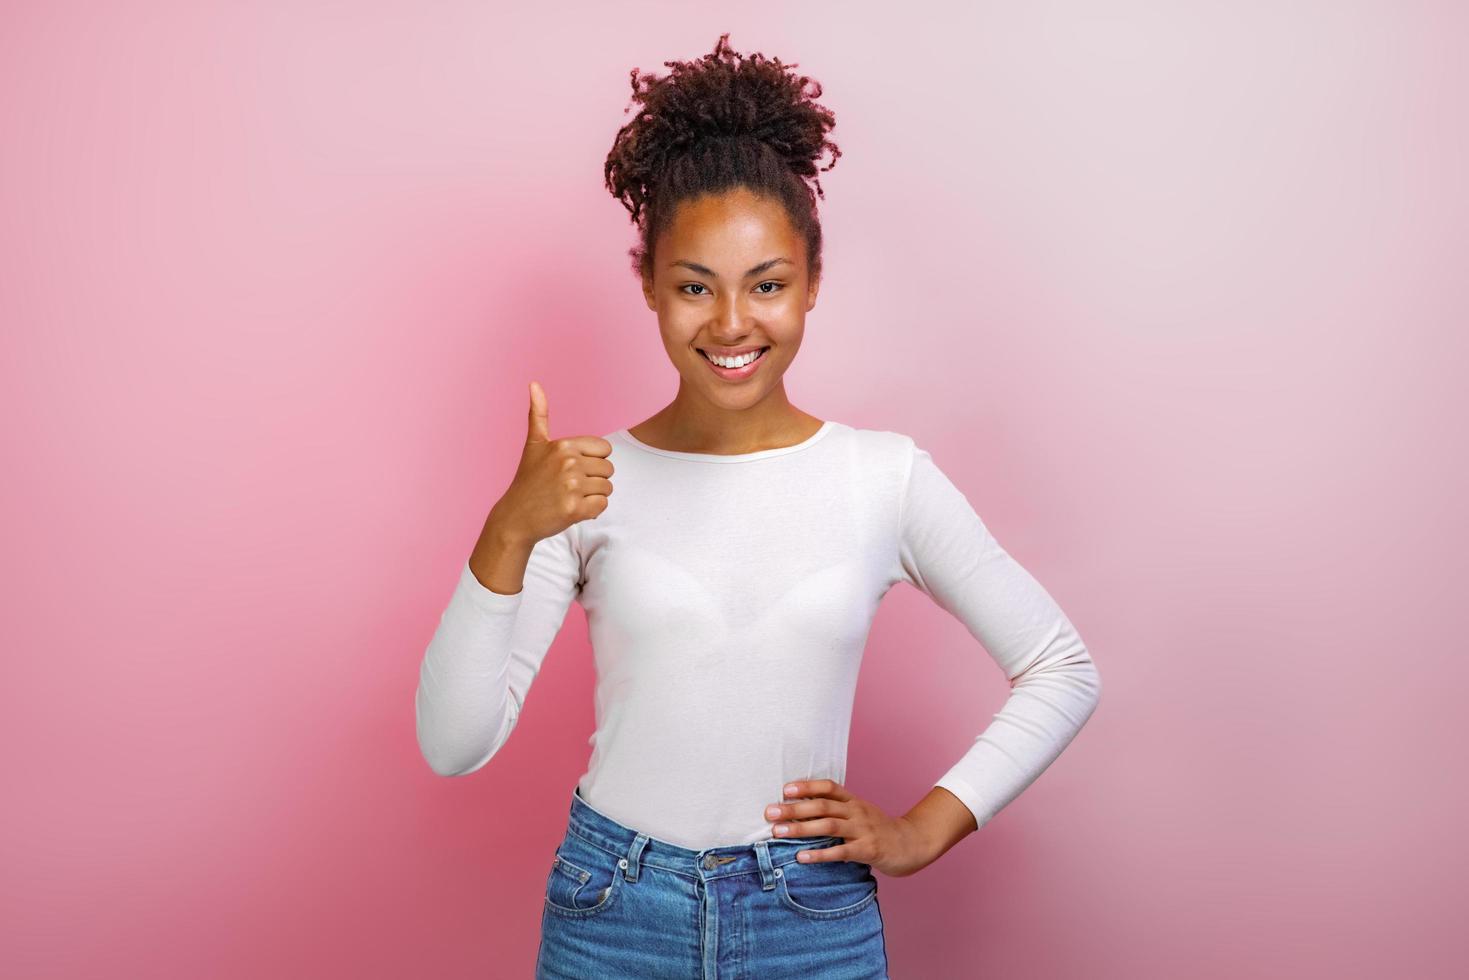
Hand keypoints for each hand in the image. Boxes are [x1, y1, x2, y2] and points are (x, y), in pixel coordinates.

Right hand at [487, 380, 613, 544]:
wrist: (514, 518)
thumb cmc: (528, 481)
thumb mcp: (533, 445)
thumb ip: (538, 414)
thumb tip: (534, 383)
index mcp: (564, 445)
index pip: (605, 449)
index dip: (593, 461)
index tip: (573, 469)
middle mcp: (568, 463)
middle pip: (609, 470)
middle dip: (594, 480)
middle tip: (569, 487)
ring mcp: (571, 486)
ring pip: (607, 488)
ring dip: (593, 496)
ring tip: (570, 498)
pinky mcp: (574, 509)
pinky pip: (602, 506)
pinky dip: (591, 511)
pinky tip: (572, 510)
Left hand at [763, 779, 937, 877]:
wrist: (912, 845)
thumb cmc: (879, 830)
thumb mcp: (860, 814)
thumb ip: (837, 810)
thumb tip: (801, 809)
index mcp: (854, 801)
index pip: (829, 787)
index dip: (806, 786)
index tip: (785, 789)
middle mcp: (857, 812)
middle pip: (822, 806)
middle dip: (793, 808)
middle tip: (770, 812)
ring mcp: (863, 830)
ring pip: (828, 826)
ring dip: (800, 829)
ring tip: (778, 832)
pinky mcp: (868, 850)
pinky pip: (840, 851)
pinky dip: (819, 854)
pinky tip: (802, 857)